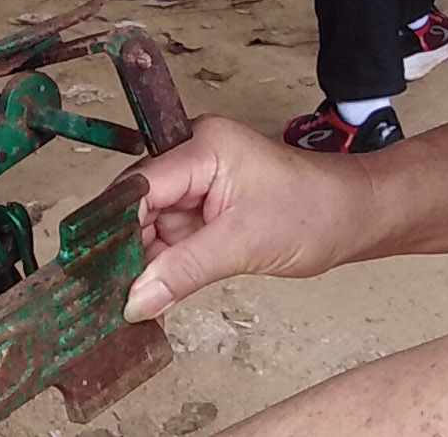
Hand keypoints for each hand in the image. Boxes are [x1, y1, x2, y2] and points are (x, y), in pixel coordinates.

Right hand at [122, 115, 371, 321]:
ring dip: (141, 262)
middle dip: (124, 249)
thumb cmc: (314, 211)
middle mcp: (193, 158)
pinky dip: (162, 266)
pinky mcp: (206, 209)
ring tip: (125, 302)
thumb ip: (184, 270)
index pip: (139, 185)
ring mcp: (198, 184)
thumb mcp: (244, 243)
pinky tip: (151, 294)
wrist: (356, 217)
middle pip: (138, 205)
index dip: (113, 227)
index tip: (91, 266)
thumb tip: (136, 299)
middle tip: (105, 294)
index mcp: (201, 146)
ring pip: (150, 226)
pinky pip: (170, 237)